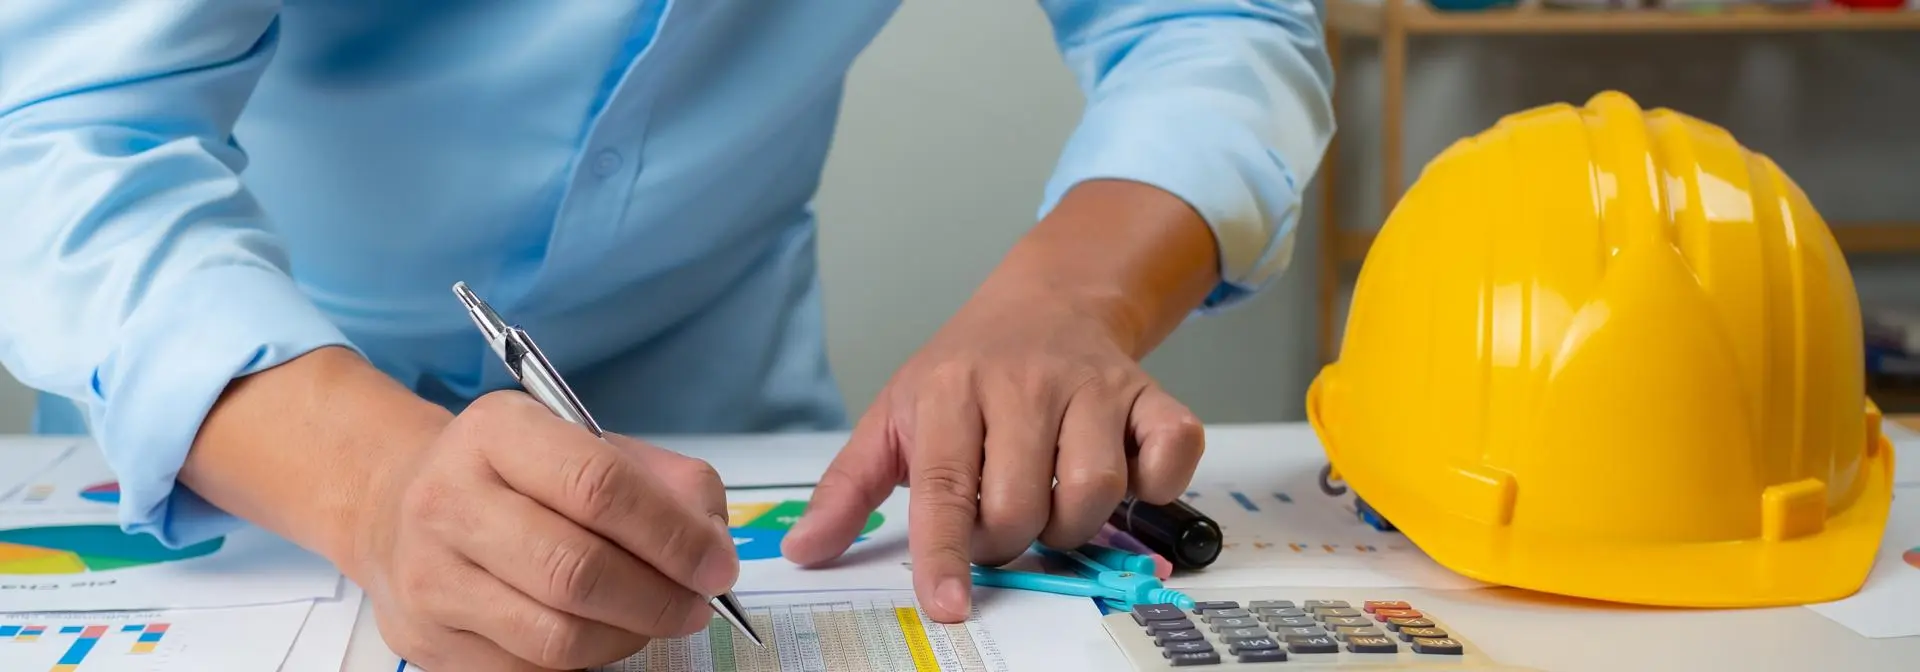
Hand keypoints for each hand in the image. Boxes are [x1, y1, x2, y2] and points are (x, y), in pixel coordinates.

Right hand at [348, 391, 737, 671]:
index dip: (672, 534)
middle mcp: (451, 499)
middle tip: (696, 606)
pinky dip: (585, 660)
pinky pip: (530, 671)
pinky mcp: (427, 640)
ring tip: (652, 618)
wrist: (398, 506)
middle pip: (577, 571)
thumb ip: (665, 482)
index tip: (717, 565)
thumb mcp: (586, 444)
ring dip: (628, 635)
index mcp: (498, 432)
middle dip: (658, 598)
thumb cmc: (515, 476)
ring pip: (557, 636)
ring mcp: (431, 576)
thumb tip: (713, 546)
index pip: (599, 485)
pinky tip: (599, 631)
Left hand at [780, 270, 1205, 622]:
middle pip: (1022, 505)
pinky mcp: (1149, 392)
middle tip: (998, 522)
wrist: (1045, 301)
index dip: (945, 554)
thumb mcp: (894, 416)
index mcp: (950, 391)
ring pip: (1095, 491)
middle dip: (1007, 540)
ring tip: (1050, 503)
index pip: (945, 487)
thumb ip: (848, 488)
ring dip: (1073, 524)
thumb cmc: (965, 371)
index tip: (948, 605)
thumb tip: (804, 550)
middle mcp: (1024, 383)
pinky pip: (1172, 453)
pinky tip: (1125, 478)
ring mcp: (1092, 386)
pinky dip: (1158, 483)